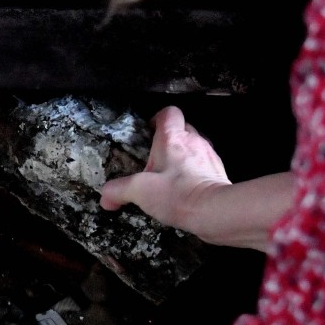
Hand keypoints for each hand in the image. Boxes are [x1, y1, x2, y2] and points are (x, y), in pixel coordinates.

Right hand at [100, 106, 230, 237]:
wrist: (215, 211)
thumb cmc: (178, 194)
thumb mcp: (139, 191)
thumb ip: (119, 190)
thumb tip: (106, 196)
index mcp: (172, 138)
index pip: (168, 113)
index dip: (157, 118)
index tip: (148, 131)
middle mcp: (193, 141)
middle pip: (182, 128)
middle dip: (169, 139)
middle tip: (156, 156)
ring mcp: (209, 156)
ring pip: (195, 146)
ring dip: (183, 155)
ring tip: (170, 173)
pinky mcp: (218, 172)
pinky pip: (204, 164)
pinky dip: (195, 171)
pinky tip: (185, 187)